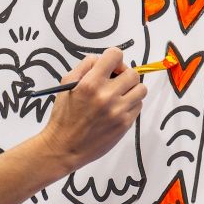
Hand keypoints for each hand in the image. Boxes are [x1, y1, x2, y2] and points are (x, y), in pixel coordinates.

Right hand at [38, 47, 145, 174]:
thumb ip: (85, 66)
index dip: (114, 58)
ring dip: (131, 89)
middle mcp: (107, 96)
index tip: (110, 67)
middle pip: (132, 73)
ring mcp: (118, 111)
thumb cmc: (63, 116)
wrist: (64, 147)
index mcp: (90, 83)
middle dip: (124, 74)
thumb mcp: (66, 84)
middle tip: (115, 81)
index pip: (115, 55)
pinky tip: (118, 108)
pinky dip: (130, 104)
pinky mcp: (125, 124)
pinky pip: (138, 106)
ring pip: (141, 89)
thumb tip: (102, 59)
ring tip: (119, 95)